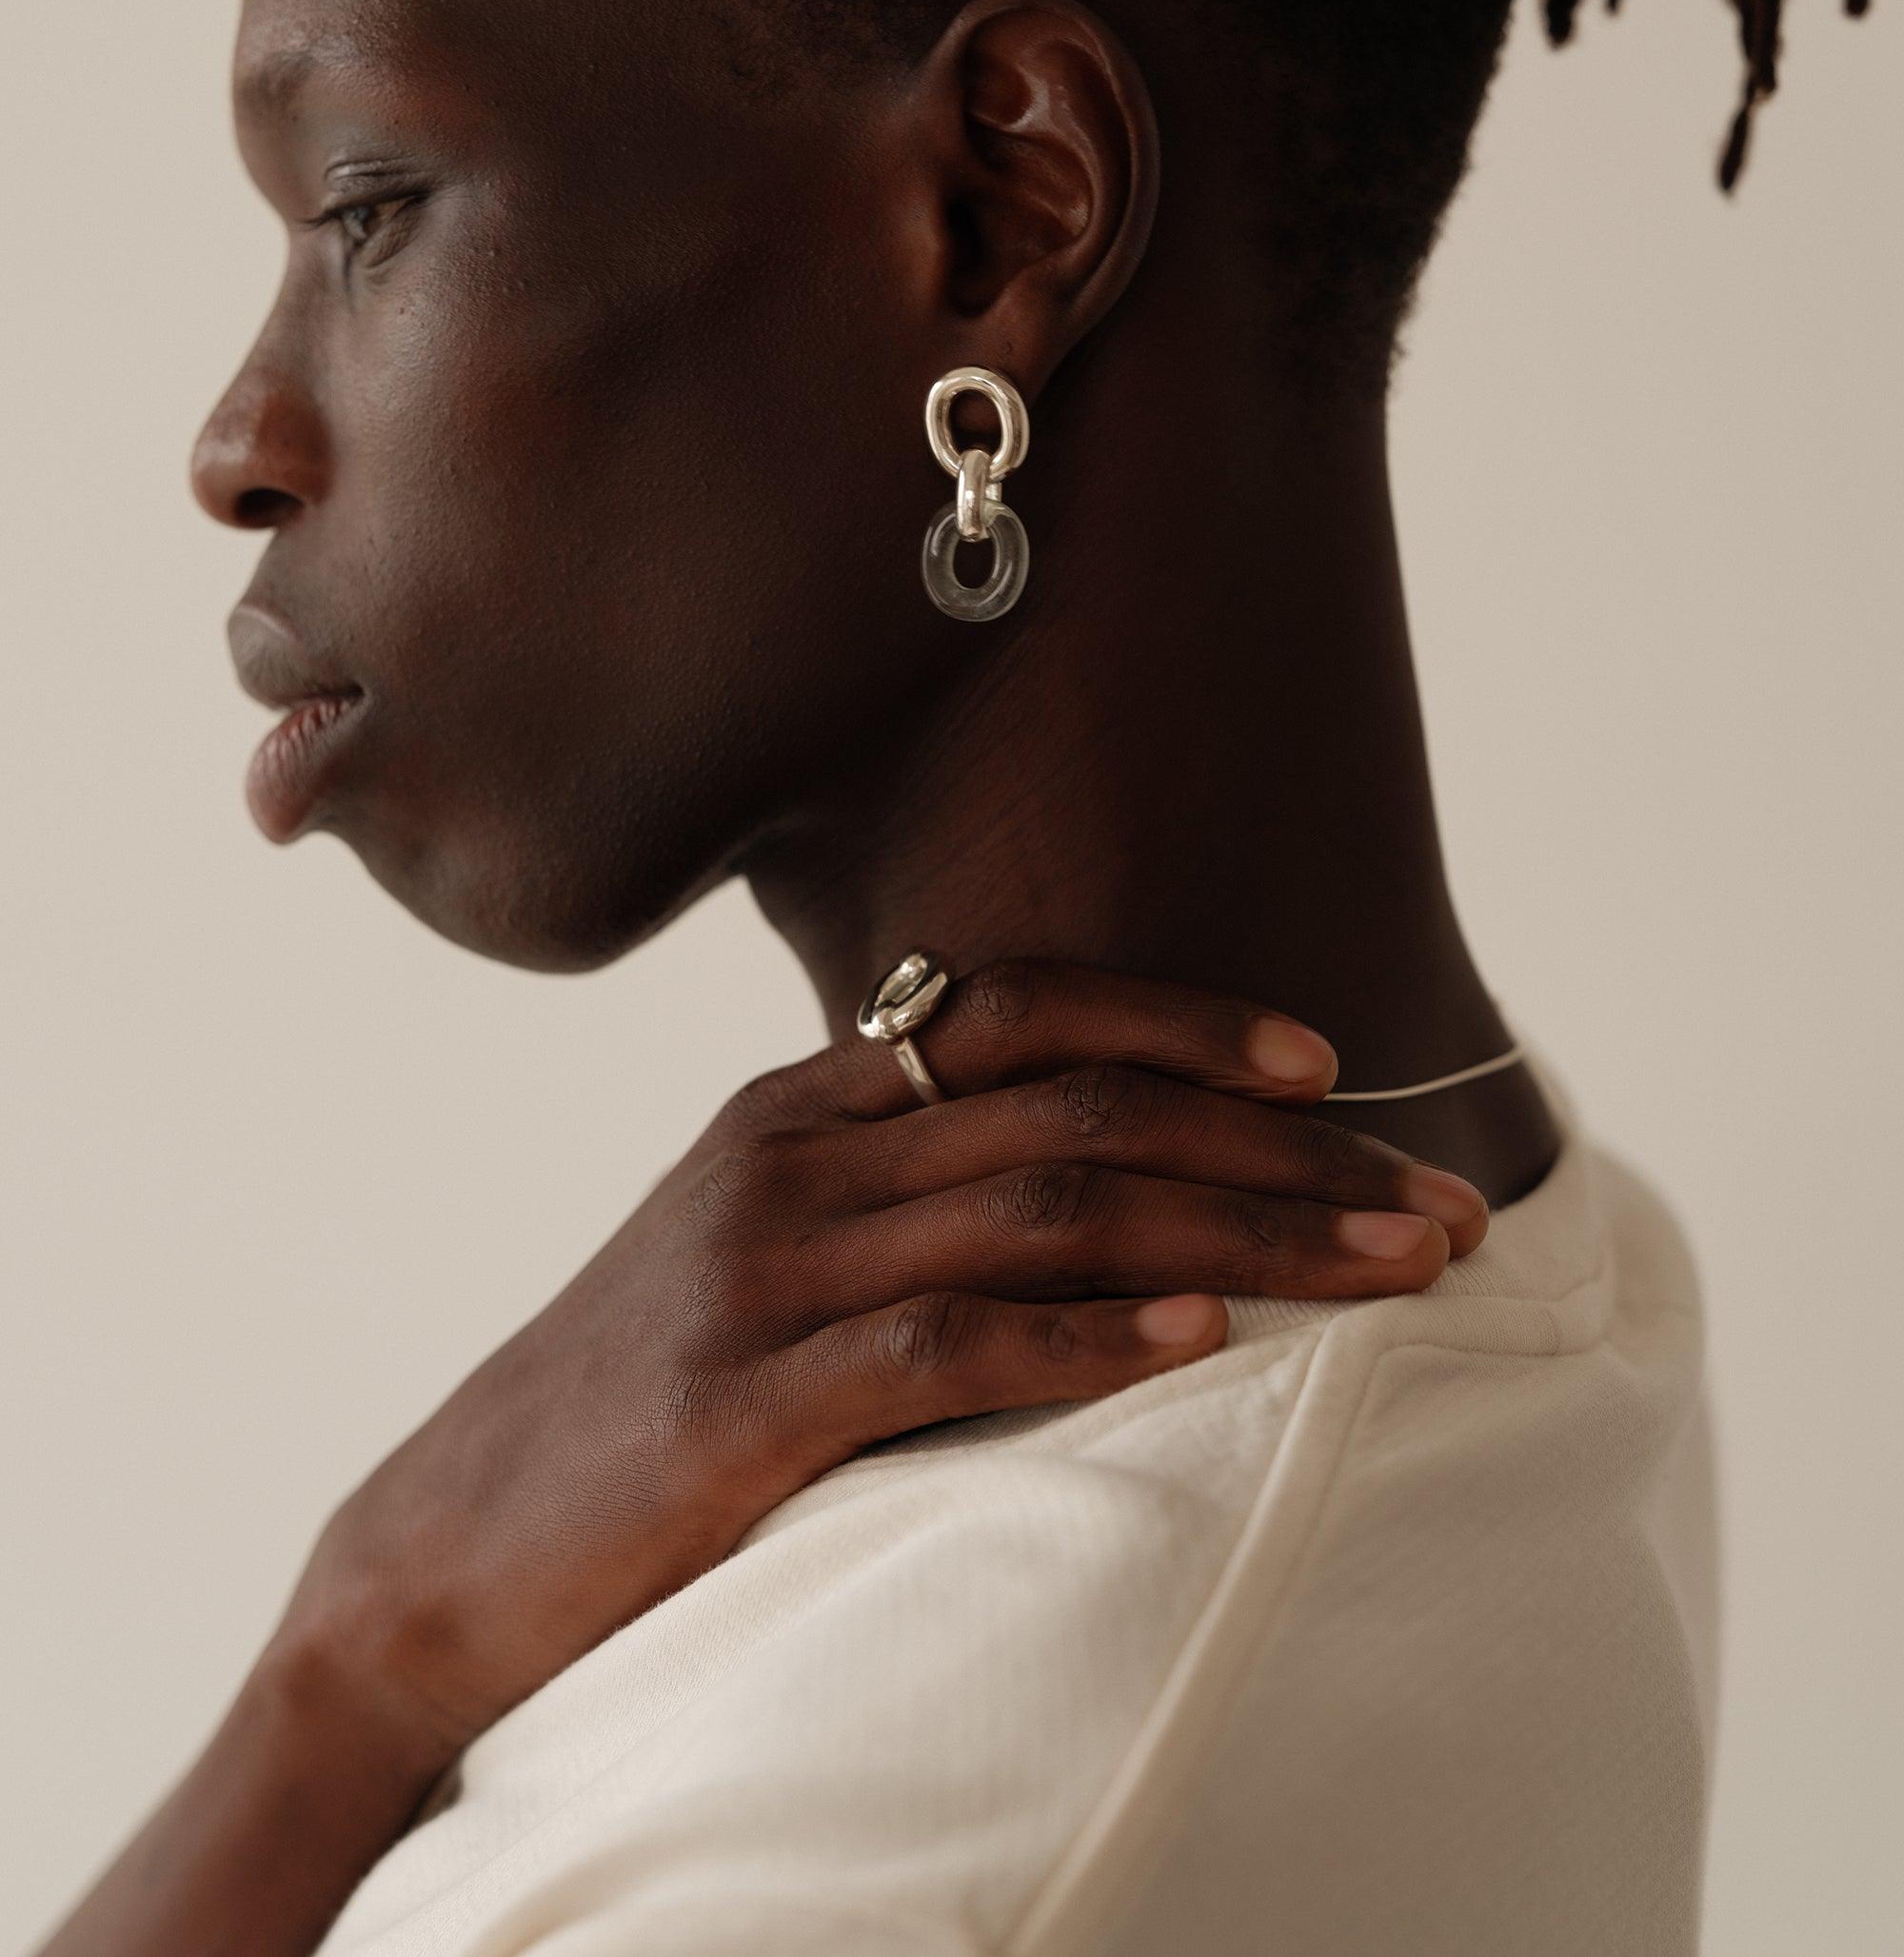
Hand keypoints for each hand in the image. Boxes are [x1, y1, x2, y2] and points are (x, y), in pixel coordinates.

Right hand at [274, 957, 1486, 1778]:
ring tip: (1390, 1267)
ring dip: (1245, 1233)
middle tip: (1431, 1200)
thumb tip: (1088, 1191)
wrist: (449, 1547)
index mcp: (801, 1106)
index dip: (1186, 1024)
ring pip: (1051, 1210)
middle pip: (1076, 1109)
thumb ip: (894, 1196)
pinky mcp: (750, 1402)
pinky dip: (1091, 1337)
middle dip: (1277, 1146)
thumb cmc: (638, 1400)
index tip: (1330, 1061)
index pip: (1020, 1009)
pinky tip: (1206, 1343)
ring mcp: (769, 1270)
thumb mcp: (759, 1251)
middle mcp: (793, 1156)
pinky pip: (952, 1343)